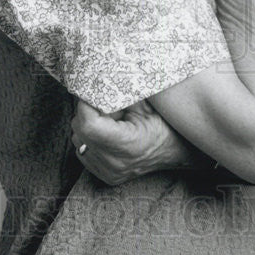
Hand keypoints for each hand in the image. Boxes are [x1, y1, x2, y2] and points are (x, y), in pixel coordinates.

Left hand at [70, 98, 205, 185]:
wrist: (175, 151)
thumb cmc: (164, 124)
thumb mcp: (146, 104)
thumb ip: (121, 93)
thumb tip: (99, 78)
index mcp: (128, 145)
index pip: (89, 125)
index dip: (86, 105)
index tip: (94, 93)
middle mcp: (115, 163)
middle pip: (80, 130)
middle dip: (88, 112)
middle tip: (106, 105)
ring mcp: (109, 172)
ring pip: (78, 139)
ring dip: (88, 125)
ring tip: (110, 120)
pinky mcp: (104, 175)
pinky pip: (82, 150)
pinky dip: (89, 138)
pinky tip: (107, 133)